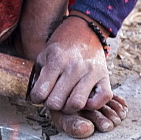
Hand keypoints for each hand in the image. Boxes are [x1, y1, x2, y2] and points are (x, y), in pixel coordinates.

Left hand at [27, 15, 126, 137]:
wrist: (85, 31)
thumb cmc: (62, 46)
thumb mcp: (45, 54)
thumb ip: (39, 74)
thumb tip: (35, 97)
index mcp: (56, 61)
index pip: (40, 93)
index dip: (36, 99)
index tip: (38, 97)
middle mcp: (74, 67)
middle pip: (57, 102)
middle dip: (51, 105)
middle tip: (53, 98)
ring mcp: (91, 72)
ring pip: (76, 104)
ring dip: (69, 108)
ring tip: (66, 101)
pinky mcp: (105, 77)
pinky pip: (102, 100)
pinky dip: (92, 105)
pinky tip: (84, 99)